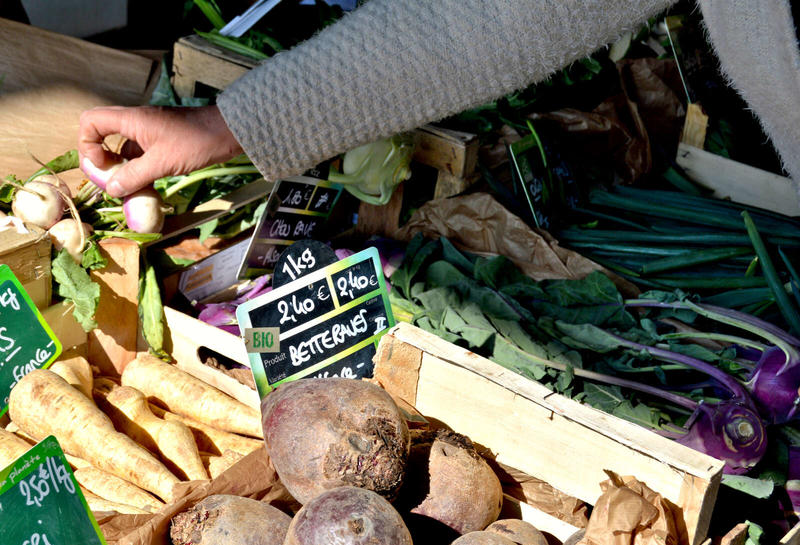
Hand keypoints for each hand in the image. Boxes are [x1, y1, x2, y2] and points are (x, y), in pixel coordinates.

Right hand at [78, 105, 243, 196]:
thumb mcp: (162, 163)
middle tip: (109, 178)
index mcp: (131, 120)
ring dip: (121, 167)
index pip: (90, 121)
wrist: (227, 133)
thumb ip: (134, 176)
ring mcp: (149, 131)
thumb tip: (111, 190)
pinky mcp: (161, 141)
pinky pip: (140, 154)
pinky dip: (138, 169)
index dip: (88, 144)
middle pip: (102, 133)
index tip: (103, 165)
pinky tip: (145, 186)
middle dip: (100, 158)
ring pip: (123, 147)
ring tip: (128, 188)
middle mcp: (136, 122)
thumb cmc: (195, 142)